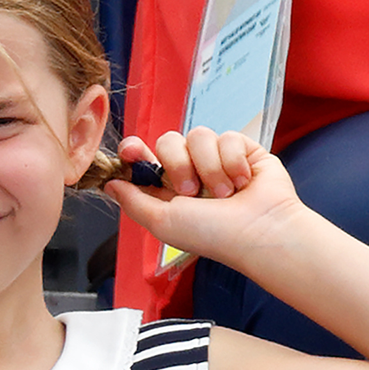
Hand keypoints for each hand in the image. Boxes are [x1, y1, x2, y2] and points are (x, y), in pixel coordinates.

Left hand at [105, 128, 303, 265]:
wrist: (259, 231)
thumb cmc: (212, 234)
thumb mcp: (162, 222)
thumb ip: (133, 201)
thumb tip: (109, 184)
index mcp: (168, 189)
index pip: (144, 158)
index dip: (134, 151)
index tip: (131, 150)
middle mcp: (191, 171)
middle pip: (168, 140)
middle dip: (178, 164)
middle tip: (193, 191)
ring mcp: (217, 159)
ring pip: (199, 135)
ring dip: (210, 167)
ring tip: (225, 194)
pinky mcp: (243, 150)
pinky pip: (228, 136)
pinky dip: (233, 161)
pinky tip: (244, 182)